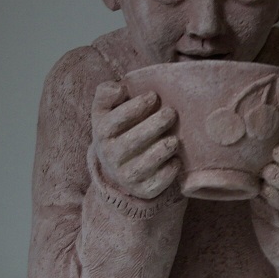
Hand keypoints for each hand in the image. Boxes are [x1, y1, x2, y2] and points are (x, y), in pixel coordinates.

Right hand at [91, 81, 180, 198]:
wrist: (119, 169)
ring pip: (145, 164)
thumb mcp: (107, 111)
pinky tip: (175, 159)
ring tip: (174, 139)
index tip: (153, 96)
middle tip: (171, 113)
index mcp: (102, 134)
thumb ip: (107, 94)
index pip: (114, 121)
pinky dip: (169, 171)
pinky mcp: (144, 190)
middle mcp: (111, 157)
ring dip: (162, 149)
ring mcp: (127, 175)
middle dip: (154, 125)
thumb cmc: (119, 130)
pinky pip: (158, 182)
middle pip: (132, 141)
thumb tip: (118, 87)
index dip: (134, 107)